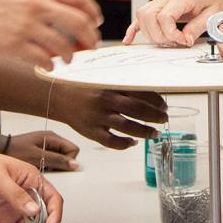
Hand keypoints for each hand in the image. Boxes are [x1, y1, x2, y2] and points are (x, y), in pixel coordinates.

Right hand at [0, 0, 101, 68]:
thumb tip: (59, 7)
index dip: (93, 12)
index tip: (96, 22)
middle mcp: (36, 4)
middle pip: (79, 23)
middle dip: (90, 37)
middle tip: (91, 46)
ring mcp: (25, 26)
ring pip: (63, 45)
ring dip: (70, 56)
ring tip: (67, 59)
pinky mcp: (12, 45)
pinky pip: (42, 59)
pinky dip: (49, 65)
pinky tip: (47, 65)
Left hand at [3, 129, 79, 171]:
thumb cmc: (14, 149)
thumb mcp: (37, 156)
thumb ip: (57, 160)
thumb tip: (75, 165)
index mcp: (52, 137)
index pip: (73, 150)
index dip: (69, 162)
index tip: (58, 169)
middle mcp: (51, 140)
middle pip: (67, 156)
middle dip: (60, 166)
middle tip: (47, 169)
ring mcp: (46, 146)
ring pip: (59, 161)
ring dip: (53, 168)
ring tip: (40, 168)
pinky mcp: (40, 153)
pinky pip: (51, 163)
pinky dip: (47, 168)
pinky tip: (37, 169)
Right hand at [54, 83, 168, 148]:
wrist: (58, 96)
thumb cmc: (83, 87)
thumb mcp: (102, 78)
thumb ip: (121, 82)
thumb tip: (147, 89)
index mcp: (111, 85)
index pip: (140, 92)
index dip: (156, 100)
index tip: (164, 105)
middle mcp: (106, 100)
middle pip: (138, 110)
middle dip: (155, 116)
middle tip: (164, 119)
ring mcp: (98, 117)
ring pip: (128, 127)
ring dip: (145, 131)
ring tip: (154, 133)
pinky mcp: (91, 131)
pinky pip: (111, 141)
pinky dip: (124, 144)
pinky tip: (132, 143)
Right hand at [124, 0, 222, 45]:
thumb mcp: (213, 14)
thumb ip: (198, 28)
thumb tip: (185, 40)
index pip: (164, 16)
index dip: (170, 33)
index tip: (182, 41)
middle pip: (149, 16)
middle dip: (159, 35)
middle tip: (174, 43)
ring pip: (142, 15)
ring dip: (150, 33)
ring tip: (166, 41)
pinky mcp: (159, 4)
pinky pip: (141, 15)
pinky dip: (134, 28)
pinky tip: (129, 39)